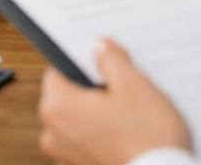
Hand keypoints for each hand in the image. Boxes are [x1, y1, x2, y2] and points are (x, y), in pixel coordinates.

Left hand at [38, 39, 190, 164]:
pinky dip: (105, 135)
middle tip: (125, 86)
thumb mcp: (133, 85)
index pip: (58, 71)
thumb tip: (101, 48)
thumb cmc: (147, 138)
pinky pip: (89, 142)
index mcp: (57, 107)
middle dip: (94, 89)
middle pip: (69, 97)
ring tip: (132, 112)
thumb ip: (111, 61)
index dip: (83, 63)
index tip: (104, 61)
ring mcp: (67, 156)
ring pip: (80, 121)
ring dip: (100, 114)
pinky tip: (131, 133)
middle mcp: (54, 135)